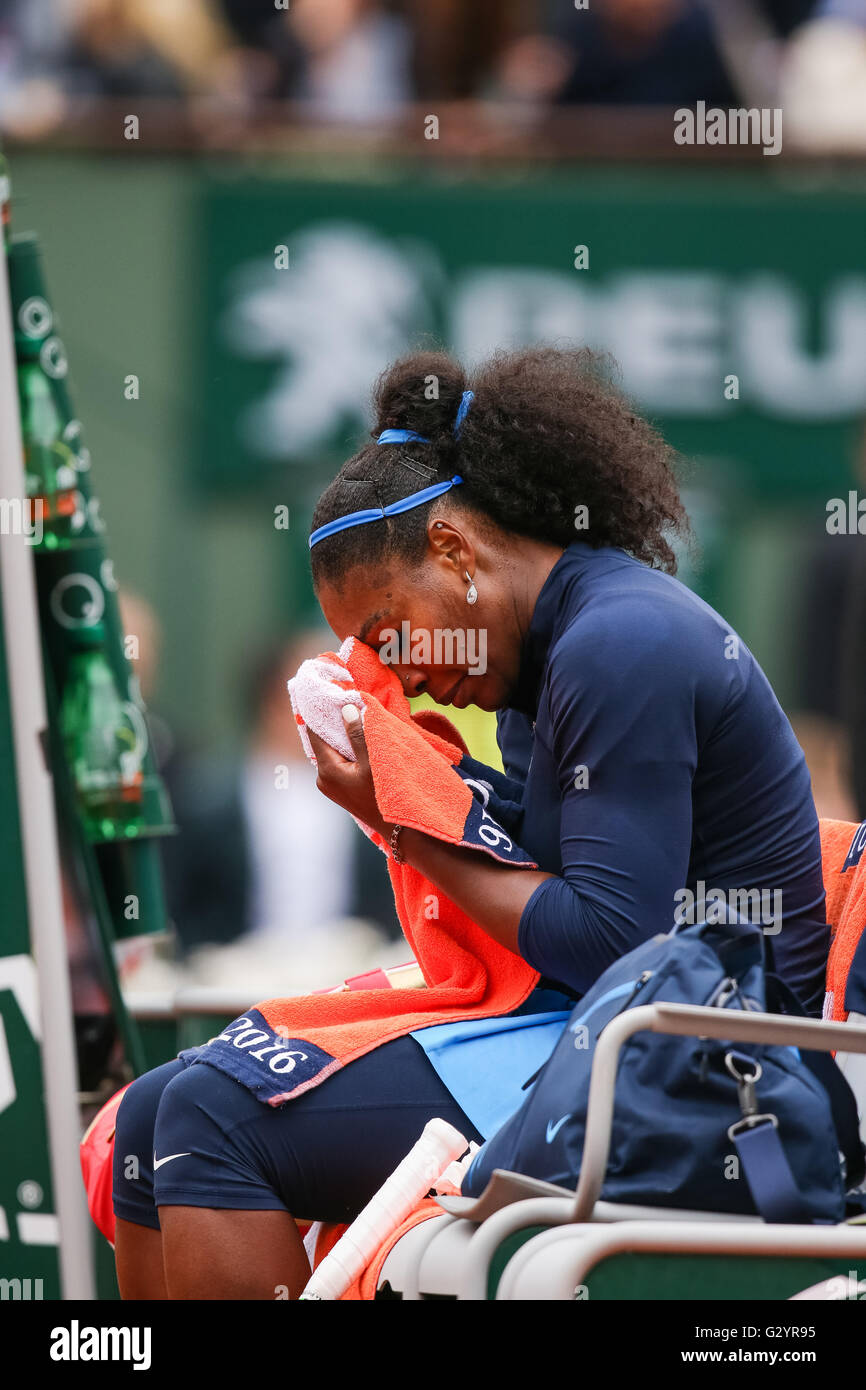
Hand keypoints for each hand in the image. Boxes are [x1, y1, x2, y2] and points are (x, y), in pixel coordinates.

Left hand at [306, 706, 387, 836]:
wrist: (399, 829)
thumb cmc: (385, 796)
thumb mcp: (374, 762)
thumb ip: (358, 734)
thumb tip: (346, 708)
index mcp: (327, 770)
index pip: (314, 732)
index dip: (319, 711)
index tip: (324, 691)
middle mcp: (323, 778)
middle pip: (323, 741)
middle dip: (332, 721)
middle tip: (341, 697)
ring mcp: (332, 785)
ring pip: (332, 751)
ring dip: (342, 735)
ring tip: (352, 713)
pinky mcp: (342, 788)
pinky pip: (339, 760)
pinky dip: (347, 747)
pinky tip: (358, 737)